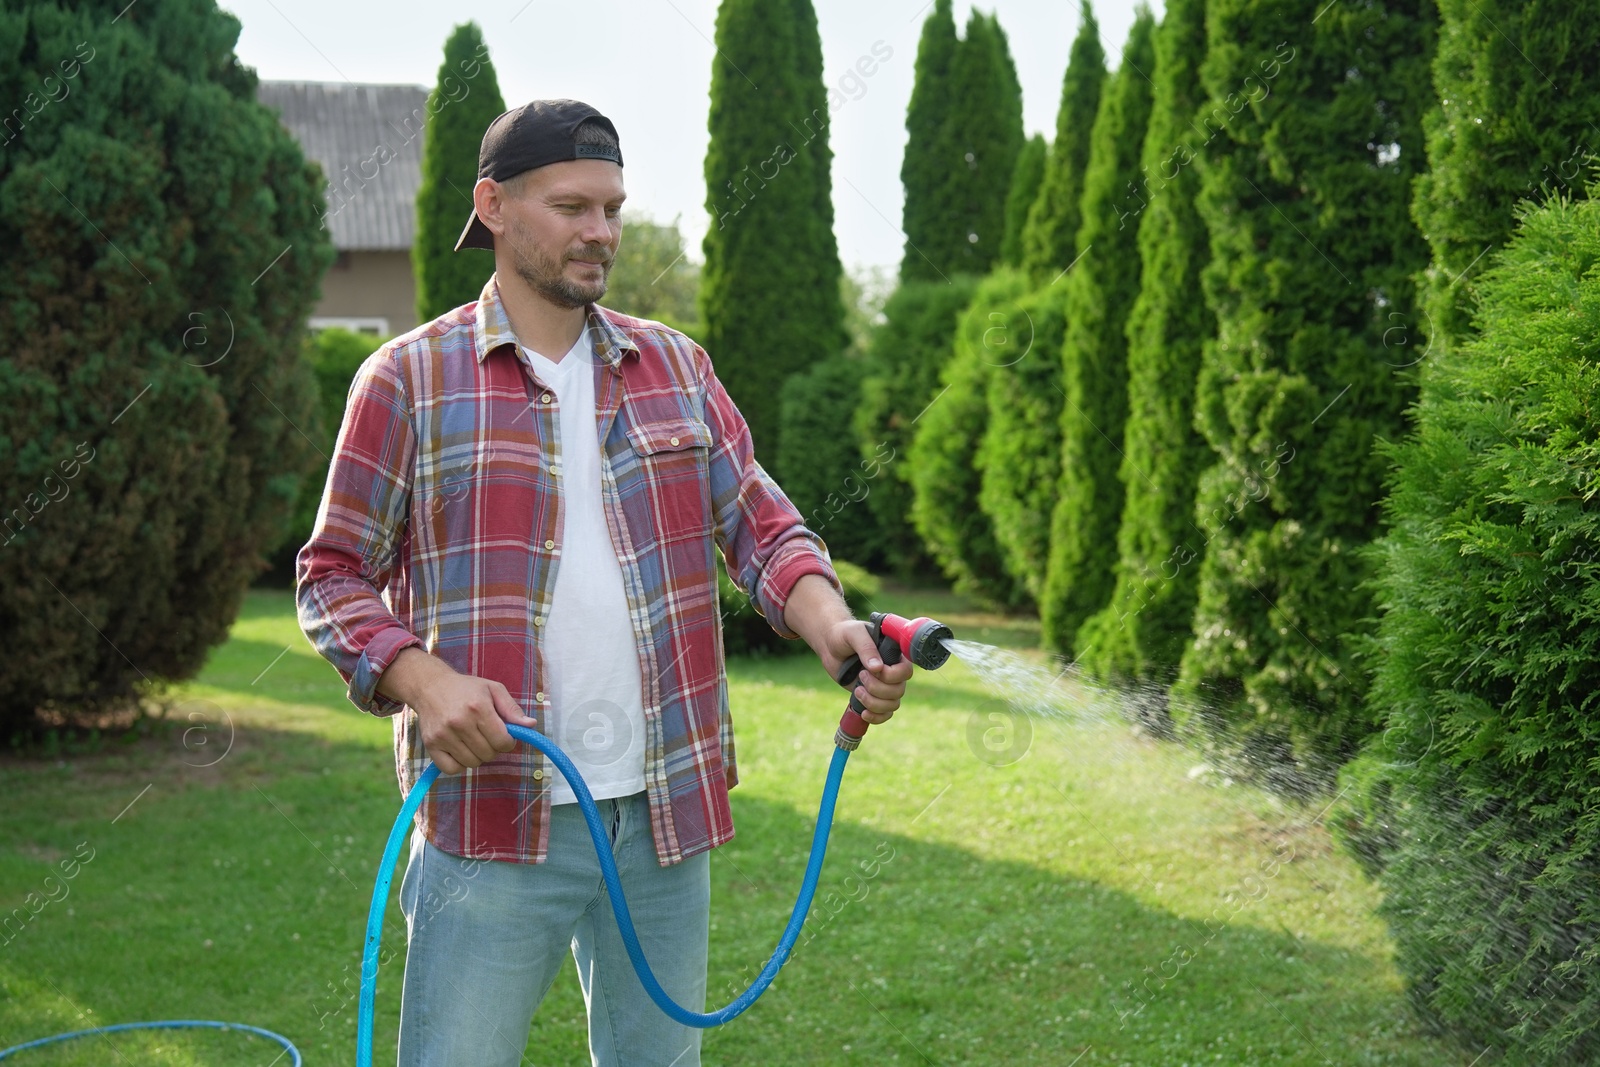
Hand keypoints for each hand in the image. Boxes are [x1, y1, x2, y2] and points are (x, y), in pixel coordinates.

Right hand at [409, 660, 538, 774]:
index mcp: (478, 708)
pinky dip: (459, 764)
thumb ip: (512, 709)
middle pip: (488, 754)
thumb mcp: (493, 690)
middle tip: (487, 736)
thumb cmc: (466, 688)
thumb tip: (530, 726)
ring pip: (472, 763)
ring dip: (477, 756)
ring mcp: (443, 735)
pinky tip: (460, 750)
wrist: (430, 686)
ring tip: (473, 741)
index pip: (502, 742)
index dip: (508, 742)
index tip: (504, 736)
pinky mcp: (431, 745)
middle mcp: (460, 723)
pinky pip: (452, 769)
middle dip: (493, 748)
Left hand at [821, 620, 914, 725]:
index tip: (871, 669)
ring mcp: (883, 686)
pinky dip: (876, 717)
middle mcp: (892, 671)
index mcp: (894, 654)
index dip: (891, 676)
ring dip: (874, 703)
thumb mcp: (853, 634)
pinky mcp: (873, 696)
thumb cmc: (843, 635)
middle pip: (899, 691)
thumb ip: (866, 648)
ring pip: (892, 704)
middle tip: (861, 676)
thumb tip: (877, 668)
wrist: (830, 646)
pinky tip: (863, 712)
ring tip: (857, 692)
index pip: (906, 671)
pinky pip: (884, 714)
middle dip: (877, 689)